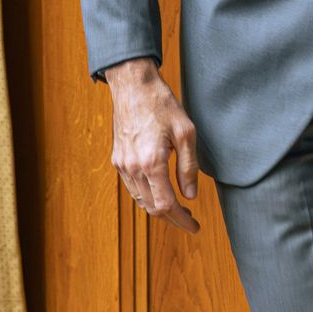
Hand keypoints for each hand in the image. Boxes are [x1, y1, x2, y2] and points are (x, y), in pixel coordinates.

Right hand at [103, 58, 201, 232]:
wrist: (132, 85)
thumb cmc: (161, 104)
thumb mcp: (186, 132)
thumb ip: (189, 167)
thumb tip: (190, 195)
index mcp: (152, 163)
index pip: (167, 205)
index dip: (182, 220)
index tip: (195, 226)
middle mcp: (133, 168)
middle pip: (152, 208)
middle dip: (172, 219)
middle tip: (189, 221)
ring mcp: (123, 164)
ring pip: (141, 200)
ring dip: (159, 209)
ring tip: (177, 209)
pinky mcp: (117, 159)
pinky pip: (132, 188)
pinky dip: (146, 196)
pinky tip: (159, 193)